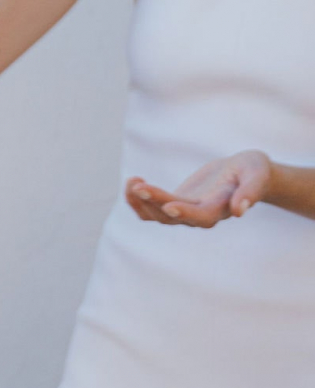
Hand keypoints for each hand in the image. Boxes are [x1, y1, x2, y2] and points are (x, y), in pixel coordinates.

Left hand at [126, 151, 270, 227]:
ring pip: (159, 216)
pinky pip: (153, 208)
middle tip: (138, 186)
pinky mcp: (178, 202)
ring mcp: (188, 210)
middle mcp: (202, 214)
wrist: (246, 173)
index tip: (170, 206)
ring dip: (142, 201)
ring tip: (132, 182)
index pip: (202, 215)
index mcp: (222, 207)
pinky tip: (131, 185)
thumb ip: (250, 191)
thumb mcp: (256, 174)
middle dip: (155, 202)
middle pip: (175, 216)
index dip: (186, 213)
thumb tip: (239, 211)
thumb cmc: (254, 170)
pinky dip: (140, 200)